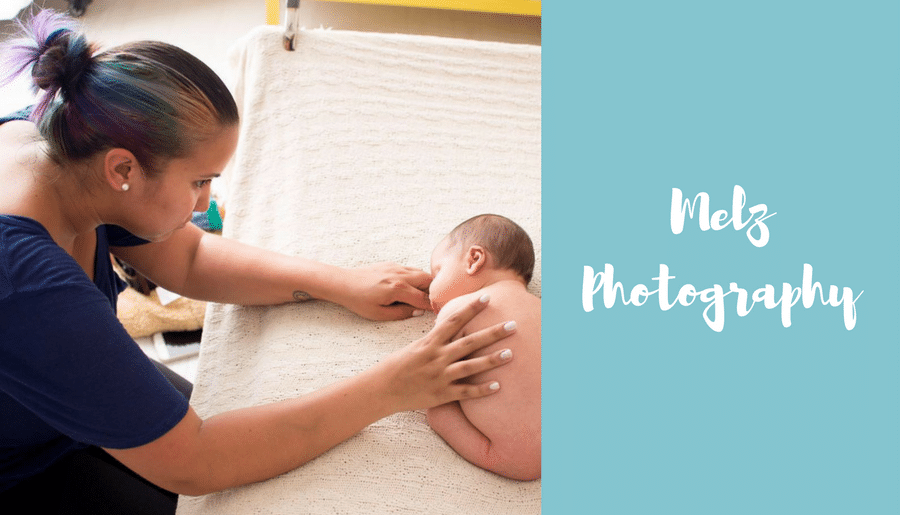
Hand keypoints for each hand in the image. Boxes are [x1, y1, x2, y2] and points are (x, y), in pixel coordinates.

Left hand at [334, 262, 432, 320]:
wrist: (343, 283)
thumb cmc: (359, 300)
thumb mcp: (379, 314)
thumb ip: (402, 313)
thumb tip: (418, 312)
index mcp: (398, 289)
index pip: (424, 299)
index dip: (432, 307)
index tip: (439, 311)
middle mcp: (400, 275)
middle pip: (428, 281)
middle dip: (433, 291)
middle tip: (433, 301)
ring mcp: (396, 267)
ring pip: (421, 272)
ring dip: (425, 283)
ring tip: (422, 294)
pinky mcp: (391, 264)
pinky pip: (410, 269)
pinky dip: (415, 277)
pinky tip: (409, 286)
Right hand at [375, 294, 515, 412]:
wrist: (381, 389)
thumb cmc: (397, 365)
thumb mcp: (415, 346)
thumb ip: (435, 339)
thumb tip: (452, 328)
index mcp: (430, 342)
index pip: (454, 320)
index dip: (472, 308)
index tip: (488, 297)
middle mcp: (437, 356)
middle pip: (469, 342)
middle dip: (492, 333)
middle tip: (513, 325)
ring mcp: (440, 376)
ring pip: (470, 366)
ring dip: (492, 360)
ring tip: (511, 354)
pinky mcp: (441, 394)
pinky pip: (465, 392)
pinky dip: (481, 390)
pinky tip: (498, 386)